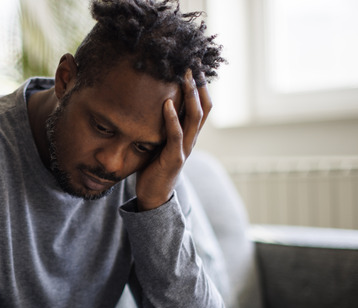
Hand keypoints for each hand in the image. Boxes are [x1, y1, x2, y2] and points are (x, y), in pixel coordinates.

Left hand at [136, 69, 211, 210]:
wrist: (153, 195)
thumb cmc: (154, 166)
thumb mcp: (160, 140)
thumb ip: (162, 124)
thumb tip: (154, 101)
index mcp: (190, 134)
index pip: (203, 105)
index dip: (202, 85)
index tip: (194, 64)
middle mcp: (192, 139)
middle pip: (204, 107)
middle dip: (199, 84)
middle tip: (192, 62)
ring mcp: (185, 148)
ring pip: (195, 117)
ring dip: (191, 95)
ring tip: (184, 76)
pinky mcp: (174, 158)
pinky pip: (176, 135)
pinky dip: (172, 118)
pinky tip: (167, 103)